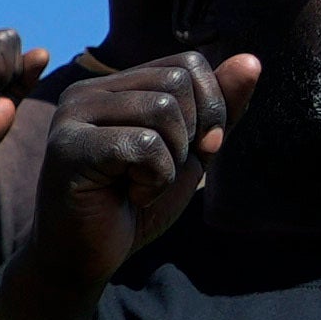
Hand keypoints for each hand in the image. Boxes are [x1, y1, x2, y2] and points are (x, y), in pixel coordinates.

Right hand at [26, 49, 259, 293]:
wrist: (84, 260)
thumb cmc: (134, 207)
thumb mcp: (190, 153)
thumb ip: (218, 109)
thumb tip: (252, 60)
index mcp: (113, 86)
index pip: (187, 64)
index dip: (210, 108)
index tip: (193, 152)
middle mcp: (86, 91)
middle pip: (177, 83)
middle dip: (190, 137)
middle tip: (157, 174)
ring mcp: (72, 116)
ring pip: (163, 110)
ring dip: (171, 161)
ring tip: (139, 186)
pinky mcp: (68, 148)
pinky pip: (144, 146)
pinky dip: (153, 180)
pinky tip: (127, 197)